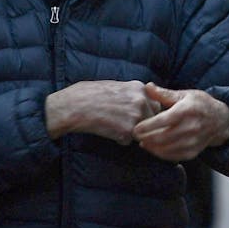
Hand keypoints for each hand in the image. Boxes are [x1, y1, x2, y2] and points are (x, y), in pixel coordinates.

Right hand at [46, 80, 162, 144]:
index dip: (146, 112)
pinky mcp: (127, 132)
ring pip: (142, 131)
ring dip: (131, 132)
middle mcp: (141, 101)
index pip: (155, 104)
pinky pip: (128, 141)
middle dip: (142, 123)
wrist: (73, 106)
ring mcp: (136, 116)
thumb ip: (132, 94)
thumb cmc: (88, 94)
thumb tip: (143, 101)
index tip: (134, 114)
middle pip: (153, 119)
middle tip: (122, 121)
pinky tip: (106, 130)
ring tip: (112, 124)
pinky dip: (119, 139)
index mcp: (139, 88)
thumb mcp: (115, 86)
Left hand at [132, 83, 228, 162]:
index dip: (147, 126)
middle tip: (135, 135)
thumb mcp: (184, 94)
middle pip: (163, 137)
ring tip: (142, 142)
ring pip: (167, 149)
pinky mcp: (194, 152)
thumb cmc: (199, 104)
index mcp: (187, 110)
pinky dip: (161, 154)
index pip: (163, 121)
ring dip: (151, 147)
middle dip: (146, 138)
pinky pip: (174, 156)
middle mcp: (191, 127)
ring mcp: (193, 141)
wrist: (220, 120)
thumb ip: (164, 93)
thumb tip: (147, 86)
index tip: (135, 128)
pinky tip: (152, 148)